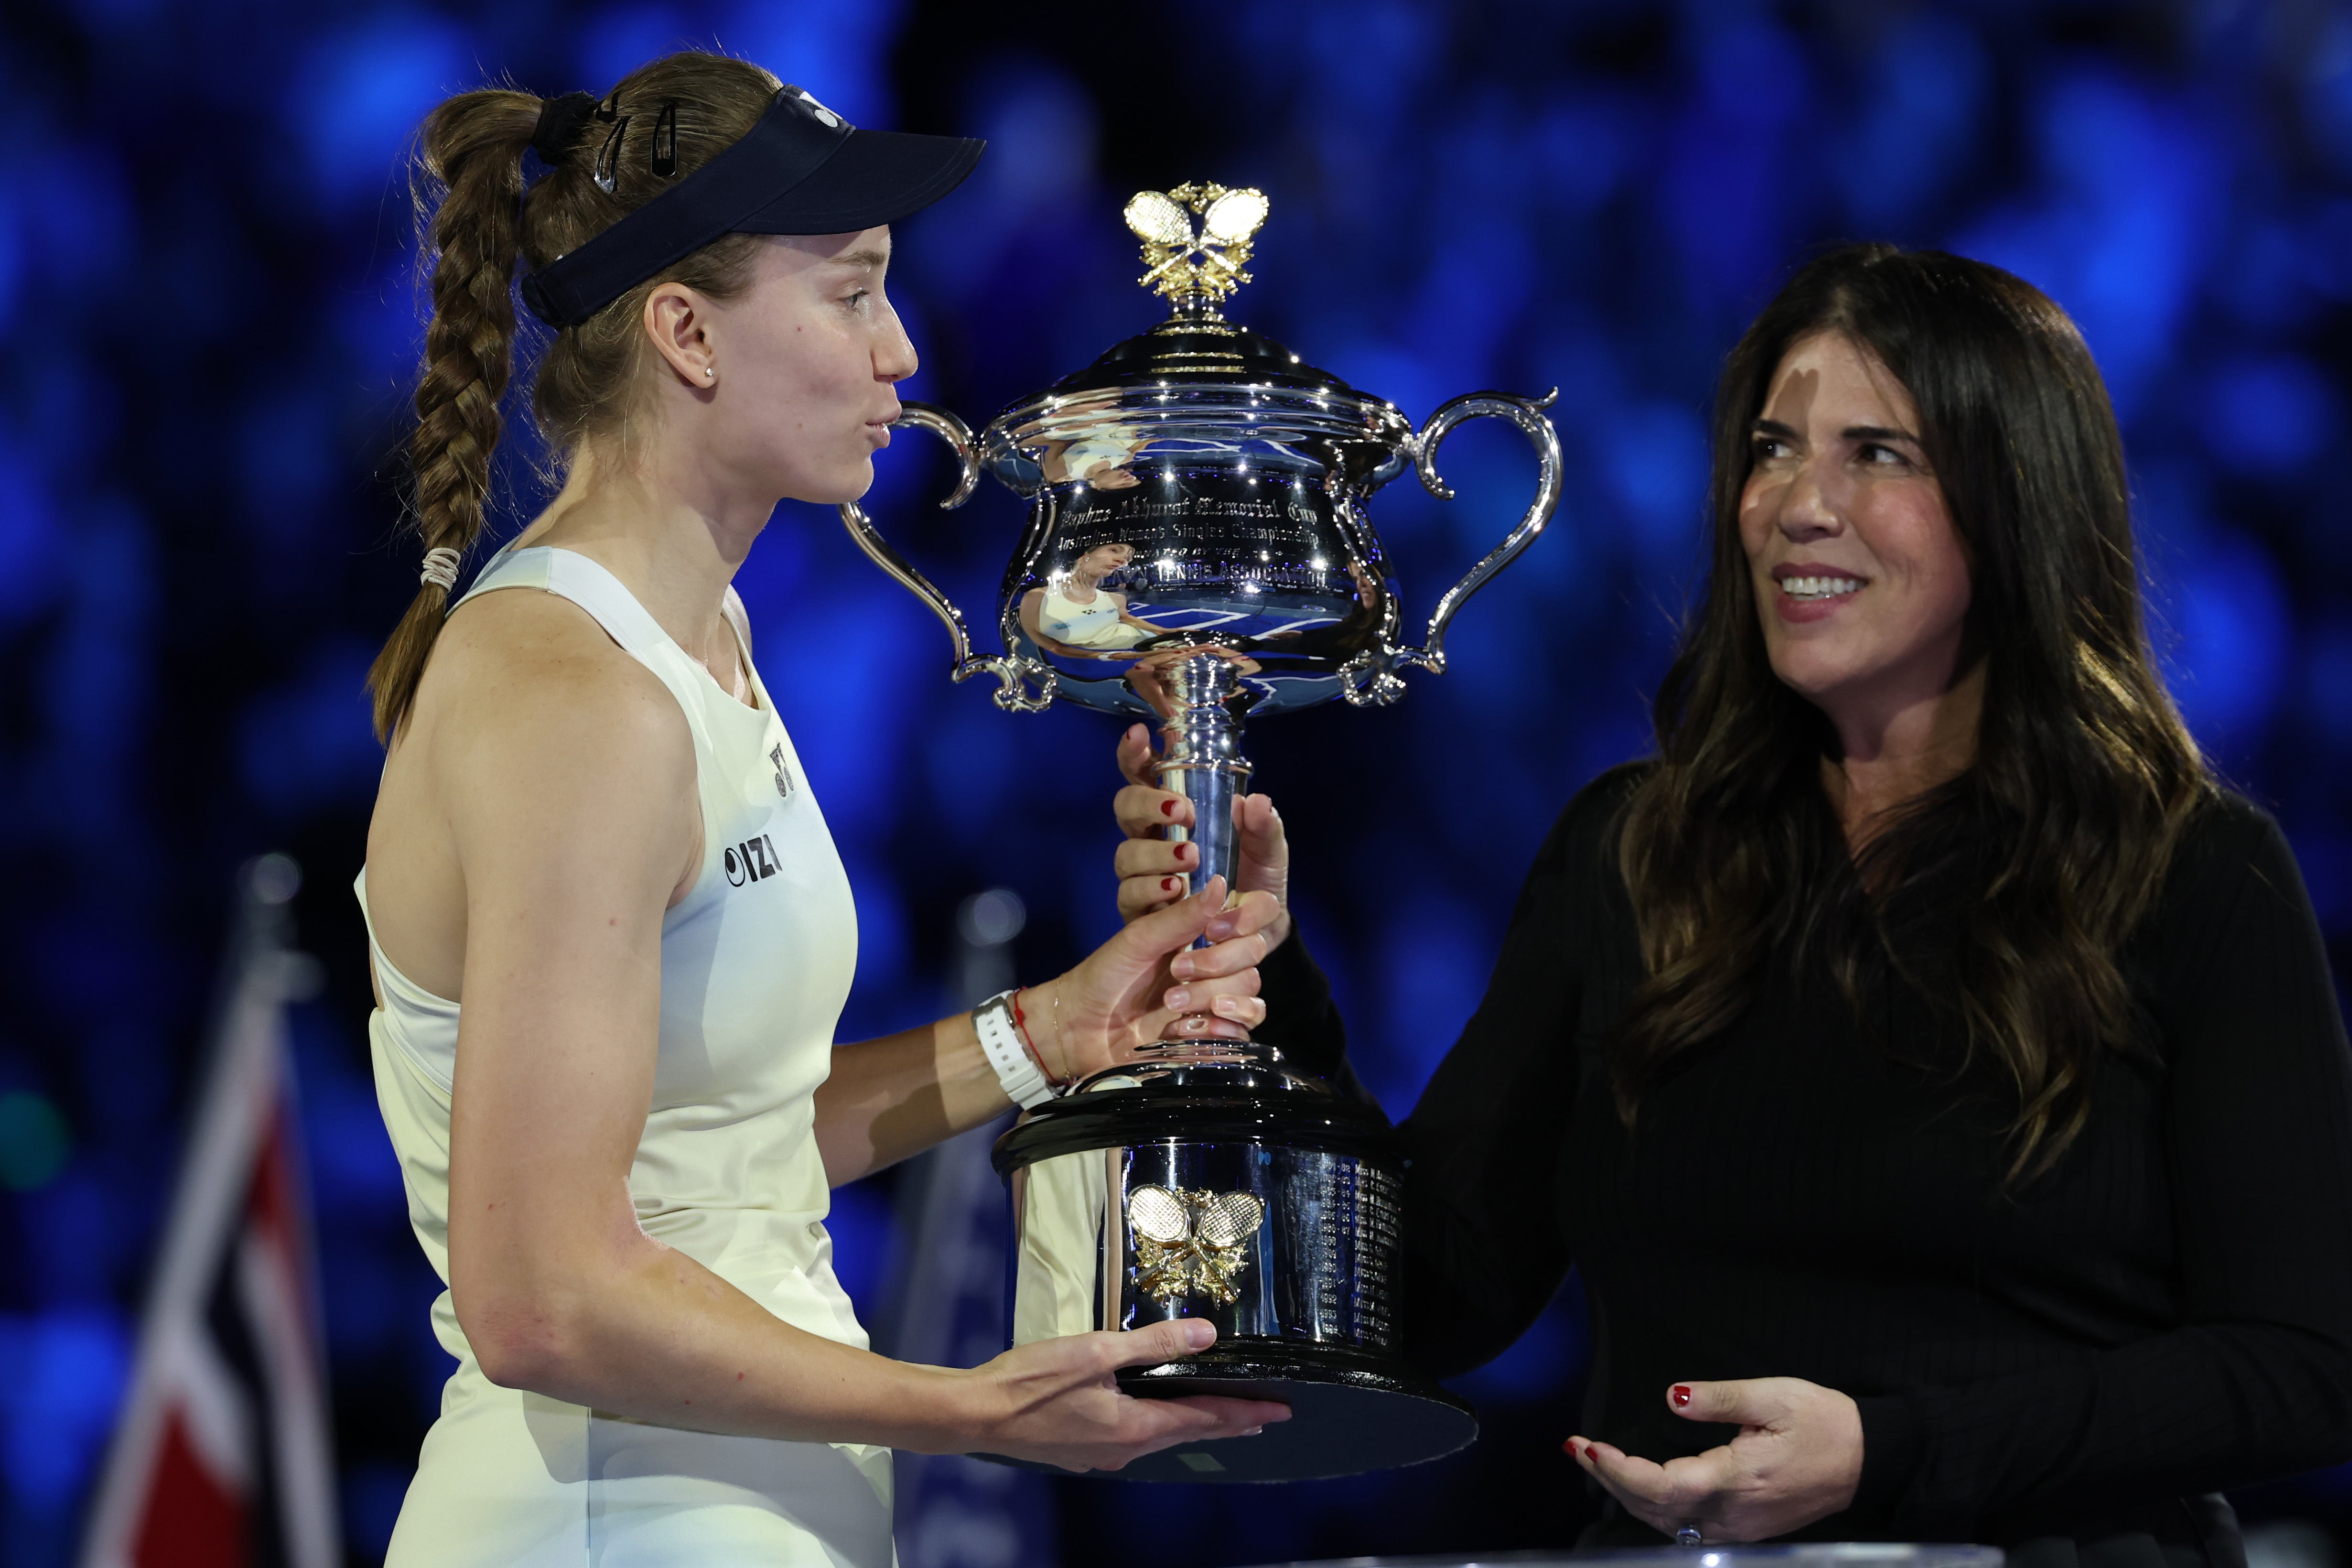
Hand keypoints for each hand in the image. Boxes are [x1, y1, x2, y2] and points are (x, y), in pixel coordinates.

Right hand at [953, 1319, 1289, 1471]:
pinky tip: (1154, 1417)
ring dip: (1193, 1424)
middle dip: (1229, 1422)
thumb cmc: (1032, 1381)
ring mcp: (1101, 1454)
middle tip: (1263, 1417)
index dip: (1245, 1413)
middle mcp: (1125, 1449)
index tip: (1278, 1412)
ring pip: (1160, 1437)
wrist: (977, 1415)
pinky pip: (1132, 1438)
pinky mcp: (1080, 1449)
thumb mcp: (1097, 1351)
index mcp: (1136, 1427)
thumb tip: (1206, 1336)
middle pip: (1189, 1432)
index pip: (1205, 1418)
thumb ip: (1154, 1343)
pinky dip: (1158, 1425)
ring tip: (1219, 1417)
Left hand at [1035, 874, 1281, 1082]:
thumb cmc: (1105, 975)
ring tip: (1171, 1006)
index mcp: (1200, 930)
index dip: (1245, 918)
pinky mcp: (1213, 1032)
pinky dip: (1223, 1027)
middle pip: (1253, 952)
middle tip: (1176, 971)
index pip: (1253, 913)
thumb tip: (1222, 884)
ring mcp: (1215, 996)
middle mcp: (1215, 960)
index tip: (1214, 929)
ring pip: (1249, 988)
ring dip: (1212, 995)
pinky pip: (1244, 1028)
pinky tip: (1187, 1029)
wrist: (1080, 1027)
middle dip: (1217, 963)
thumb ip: (1182, 915)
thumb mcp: (1140, 939)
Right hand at [1112, 723, 1291, 951]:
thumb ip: (1264, 825)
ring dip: (1155, 853)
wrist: (1259, 932)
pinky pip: (1130, 897)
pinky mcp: (1141, 911)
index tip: (1139, 736)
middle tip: (1182, 811)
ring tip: (1189, 856)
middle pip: (1125, 809)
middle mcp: (1151, 838)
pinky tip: (1177, 889)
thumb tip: (1256, 801)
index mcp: (1174, 812)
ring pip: (1125, 855)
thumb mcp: (1269, 849)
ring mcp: (1142, 874)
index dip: (1134, 754)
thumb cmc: (1255, 877)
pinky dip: (1152, 891)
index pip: (1144, 775)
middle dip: (1148, 804)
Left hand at [1567, 1378, 1862, 1542]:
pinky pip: (1687, 1527)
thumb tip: (1670, 1397)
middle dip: (1611, 1479)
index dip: (1619, 1469)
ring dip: (1628, 1494)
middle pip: (1655, 1508)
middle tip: (1577, 1449)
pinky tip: (1639, 1486)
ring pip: (1667, 1522)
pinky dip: (1654, 1507)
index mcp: (1737, 1479)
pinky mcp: (1746, 1530)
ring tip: (1597, 1462)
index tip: (1589, 1446)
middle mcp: (1733, 1514)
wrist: (1868, 1460)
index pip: (1661, 1485)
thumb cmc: (1823, 1422)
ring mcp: (1739, 1528)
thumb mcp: (1773, 1396)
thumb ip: (1718, 1399)